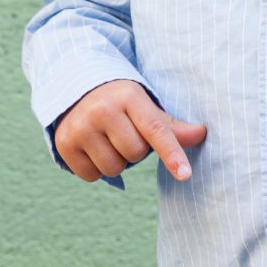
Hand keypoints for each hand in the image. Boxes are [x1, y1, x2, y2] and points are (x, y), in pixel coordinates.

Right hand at [54, 79, 206, 182]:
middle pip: (136, 153)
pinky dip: (97, 168)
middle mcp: (103, 109)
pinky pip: (92, 176)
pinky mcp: (64, 144)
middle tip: (127, 132)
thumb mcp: (145, 106)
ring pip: (114, 168)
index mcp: (129, 95)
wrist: (76, 90)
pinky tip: (93, 148)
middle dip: (136, 150)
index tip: (185, 174)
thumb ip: (171, 125)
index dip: (172, 153)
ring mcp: (81, 126)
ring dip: (117, 161)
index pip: (155, 129)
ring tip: (110, 140)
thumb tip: (202, 133)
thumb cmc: (121, 102)